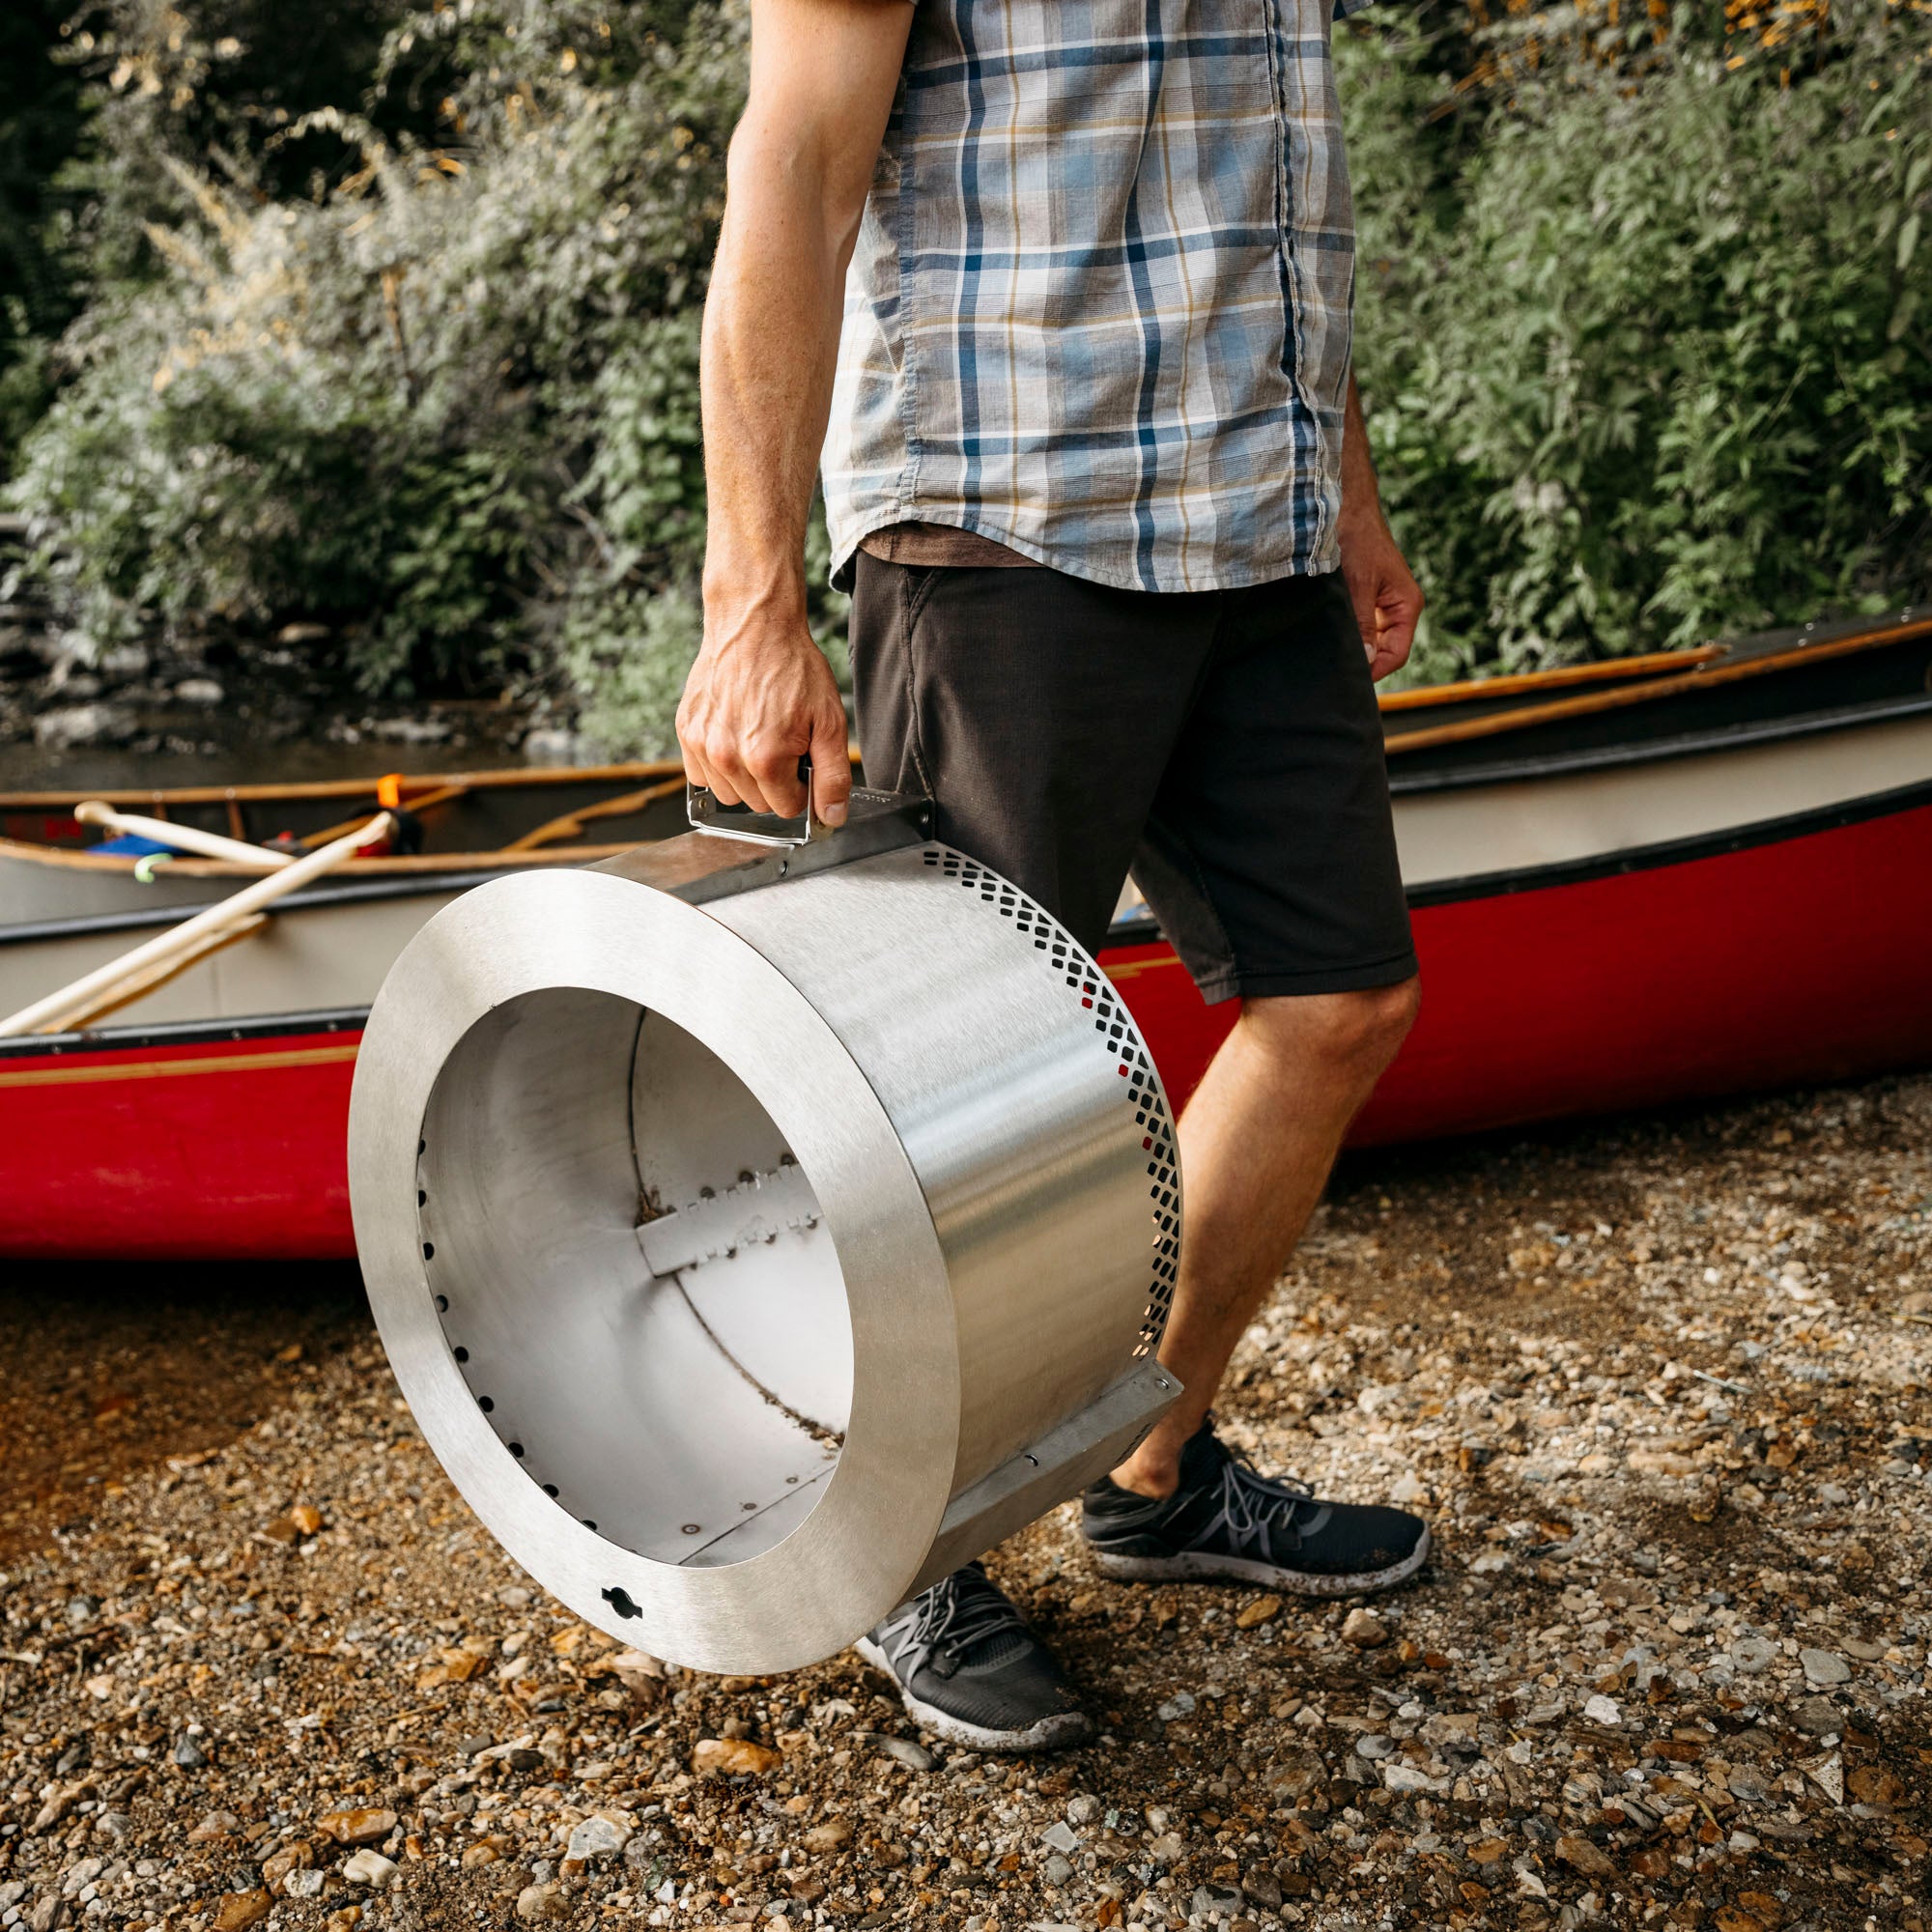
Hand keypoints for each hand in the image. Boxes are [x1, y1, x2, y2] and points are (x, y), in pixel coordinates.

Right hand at [676, 609, 851, 824]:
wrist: (754, 626)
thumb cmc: (793, 668)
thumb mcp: (829, 722)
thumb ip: (833, 776)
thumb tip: (832, 817)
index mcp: (765, 759)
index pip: (787, 808)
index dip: (800, 787)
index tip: (802, 759)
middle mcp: (727, 756)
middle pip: (758, 804)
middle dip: (775, 782)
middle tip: (783, 741)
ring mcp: (702, 744)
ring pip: (729, 793)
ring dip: (746, 777)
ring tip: (758, 736)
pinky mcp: (687, 731)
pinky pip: (701, 774)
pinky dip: (719, 766)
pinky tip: (734, 736)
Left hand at [1337, 509, 1422, 682]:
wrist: (1345, 508)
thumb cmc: (1357, 539)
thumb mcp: (1358, 586)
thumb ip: (1363, 624)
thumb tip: (1366, 659)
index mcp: (1407, 605)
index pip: (1396, 654)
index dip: (1375, 670)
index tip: (1350, 679)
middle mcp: (1399, 607)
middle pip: (1385, 650)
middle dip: (1364, 661)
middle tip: (1335, 671)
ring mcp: (1383, 603)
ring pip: (1371, 639)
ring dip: (1355, 646)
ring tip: (1332, 653)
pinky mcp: (1367, 597)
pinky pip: (1362, 625)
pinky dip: (1349, 632)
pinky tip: (1331, 635)